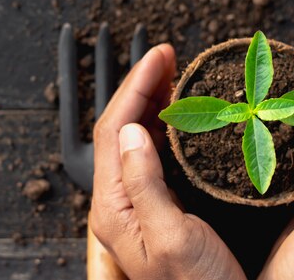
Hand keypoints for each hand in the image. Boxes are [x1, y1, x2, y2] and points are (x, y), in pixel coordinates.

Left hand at [90, 44, 246, 279]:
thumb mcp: (172, 237)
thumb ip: (145, 184)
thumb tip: (131, 130)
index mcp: (114, 205)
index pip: (114, 129)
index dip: (136, 86)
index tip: (160, 57)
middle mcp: (117, 200)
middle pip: (120, 126)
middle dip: (142, 85)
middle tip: (168, 56)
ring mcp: (134, 201)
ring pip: (135, 136)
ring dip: (151, 101)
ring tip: (174, 74)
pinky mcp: (154, 204)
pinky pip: (151, 153)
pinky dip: (163, 125)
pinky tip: (179, 112)